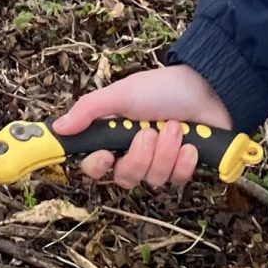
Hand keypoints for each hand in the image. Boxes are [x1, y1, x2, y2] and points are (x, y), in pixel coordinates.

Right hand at [53, 67, 234, 192]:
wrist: (210, 87)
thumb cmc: (164, 87)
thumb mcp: (122, 93)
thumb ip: (90, 110)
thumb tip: (58, 127)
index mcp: (116, 136)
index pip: (95, 166)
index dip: (97, 167)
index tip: (106, 156)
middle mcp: (136, 153)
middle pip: (125, 177)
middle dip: (140, 156)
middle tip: (150, 132)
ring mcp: (161, 163)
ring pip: (153, 179)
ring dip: (166, 152)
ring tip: (175, 127)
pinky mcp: (185, 168)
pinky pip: (178, 180)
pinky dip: (184, 161)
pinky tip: (191, 144)